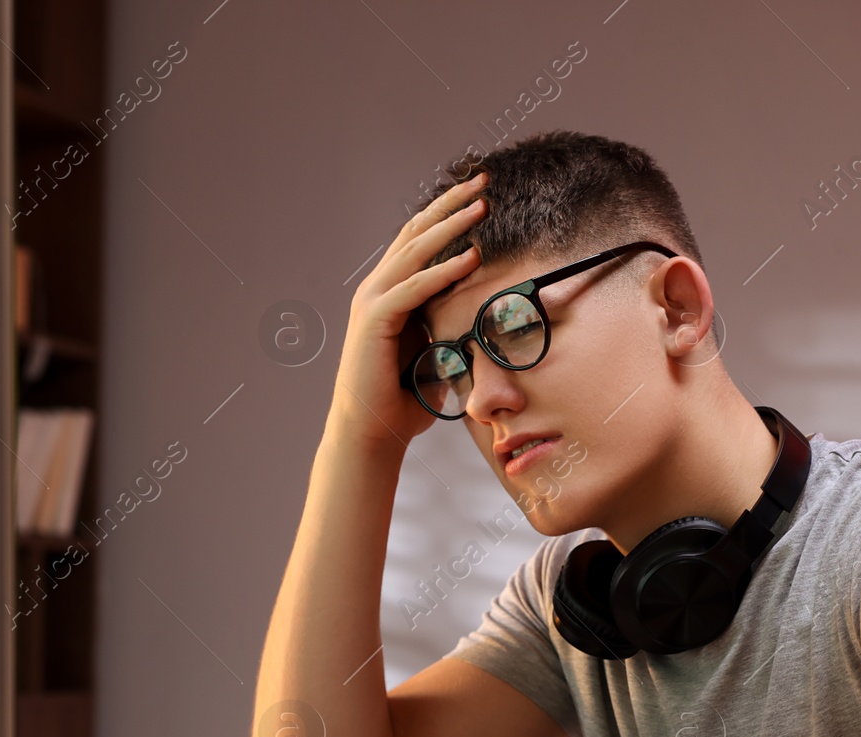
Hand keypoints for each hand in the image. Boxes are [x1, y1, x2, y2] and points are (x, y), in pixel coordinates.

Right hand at [327, 172, 486, 450]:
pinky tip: (471, 258)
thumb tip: (488, 318)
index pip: (419, 239)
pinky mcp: (374, 322)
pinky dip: (442, 272)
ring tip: (482, 206)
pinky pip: (413, 289)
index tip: (478, 193)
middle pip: (416, 232)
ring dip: (451, 227)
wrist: (372, 432)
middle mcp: (377, 288)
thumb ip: (451, 327)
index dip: (447, 212)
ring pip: (414, 252)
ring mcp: (372, 302)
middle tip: (483, 180)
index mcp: (390, 291)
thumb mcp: (436, 351)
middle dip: (451, 204)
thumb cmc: (405, 399)